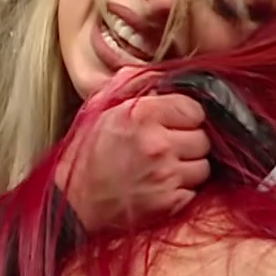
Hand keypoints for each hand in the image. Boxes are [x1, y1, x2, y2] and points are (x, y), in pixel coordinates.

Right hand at [58, 68, 210, 231]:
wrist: (73, 202)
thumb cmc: (86, 153)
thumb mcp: (101, 106)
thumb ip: (132, 82)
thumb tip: (163, 72)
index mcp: (143, 114)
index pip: (195, 109)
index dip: (186, 116)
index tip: (175, 122)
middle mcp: (158, 144)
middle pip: (203, 139)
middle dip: (189, 141)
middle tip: (168, 146)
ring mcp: (166, 176)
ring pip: (202, 166)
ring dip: (189, 167)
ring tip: (165, 167)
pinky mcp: (169, 203)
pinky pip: (194, 191)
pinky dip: (182, 189)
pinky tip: (161, 185)